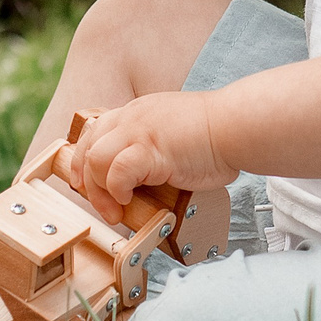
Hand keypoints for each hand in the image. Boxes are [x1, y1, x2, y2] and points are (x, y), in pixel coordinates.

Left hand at [61, 90, 235, 210]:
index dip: (84, 160)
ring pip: (96, 158)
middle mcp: (133, 117)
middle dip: (88, 182)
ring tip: (118, 208)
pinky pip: (117, 171)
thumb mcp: (173, 134)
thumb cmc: (216, 136)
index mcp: (138, 112)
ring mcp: (140, 131)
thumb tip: (143, 182)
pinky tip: (131, 199)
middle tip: (105, 207)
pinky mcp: (150, 149)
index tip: (87, 184)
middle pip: (88, 146)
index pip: (94, 131)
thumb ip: (154, 150)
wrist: (236, 125)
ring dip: (101, 190)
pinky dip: (118, 189)